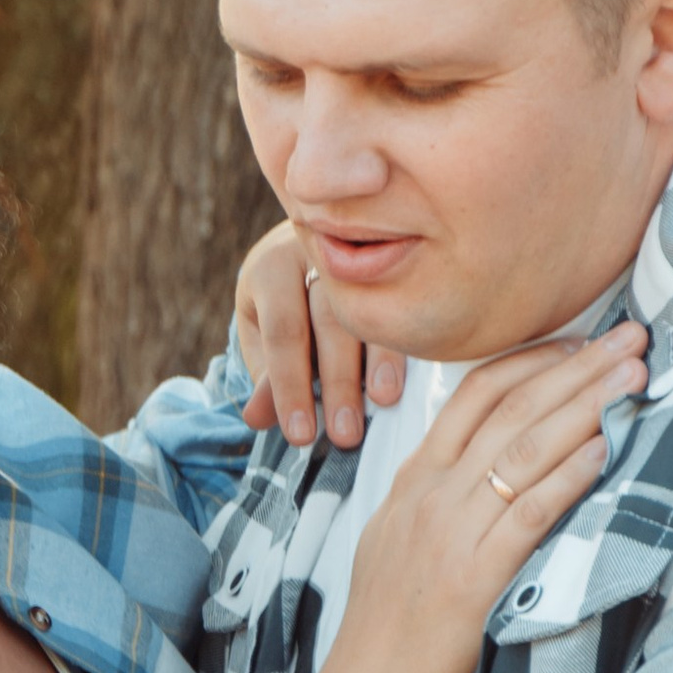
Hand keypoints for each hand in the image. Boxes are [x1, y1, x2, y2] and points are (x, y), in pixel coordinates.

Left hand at [235, 223, 405, 448]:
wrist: (316, 238)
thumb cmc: (286, 297)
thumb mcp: (262, 330)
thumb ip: (265, 374)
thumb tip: (257, 419)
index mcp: (273, 268)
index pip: (283, 332)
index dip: (290, 385)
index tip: (301, 434)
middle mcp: (317, 252)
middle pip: (330, 320)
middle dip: (338, 381)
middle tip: (346, 433)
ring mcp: (361, 253)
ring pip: (372, 306)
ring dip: (380, 359)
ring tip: (385, 401)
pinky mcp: (394, 261)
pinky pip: (405, 298)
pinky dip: (406, 340)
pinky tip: (414, 371)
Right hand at [285, 326, 646, 672]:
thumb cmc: (389, 630)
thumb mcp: (396, 543)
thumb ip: (436, 498)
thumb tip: (485, 465)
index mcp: (412, 483)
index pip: (474, 395)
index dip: (532, 360)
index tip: (581, 342)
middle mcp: (429, 497)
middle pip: (510, 409)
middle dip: (576, 366)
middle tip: (631, 336)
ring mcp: (449, 534)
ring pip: (524, 449)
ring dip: (586, 405)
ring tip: (634, 374)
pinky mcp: (472, 578)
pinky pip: (528, 513)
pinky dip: (570, 476)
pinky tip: (606, 449)